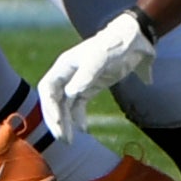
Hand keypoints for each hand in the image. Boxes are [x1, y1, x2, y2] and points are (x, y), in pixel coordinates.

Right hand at [38, 8, 155, 143]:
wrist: (133, 40)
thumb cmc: (113, 47)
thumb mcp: (99, 60)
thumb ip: (85, 76)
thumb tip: (70, 94)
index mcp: (64, 66)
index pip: (48, 89)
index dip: (49, 107)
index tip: (58, 123)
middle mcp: (68, 75)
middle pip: (55, 101)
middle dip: (57, 120)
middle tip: (64, 140)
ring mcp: (79, 81)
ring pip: (66, 106)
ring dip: (66, 122)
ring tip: (70, 140)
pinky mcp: (91, 87)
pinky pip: (79, 106)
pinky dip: (78, 118)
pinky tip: (83, 129)